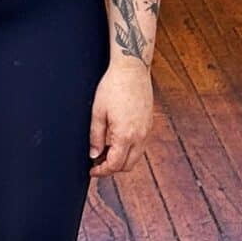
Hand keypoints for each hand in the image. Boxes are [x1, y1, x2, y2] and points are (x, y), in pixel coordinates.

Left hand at [89, 55, 154, 178]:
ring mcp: (146, 130)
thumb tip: (94, 155)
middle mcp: (139, 136)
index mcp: (125, 135)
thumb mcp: (98, 112)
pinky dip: (129, 149)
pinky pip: (141, 145)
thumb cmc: (112, 87)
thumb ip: (95, 136)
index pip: (114, 165)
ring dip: (122, 159)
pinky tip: (117, 140)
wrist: (132, 69)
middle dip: (112, 168)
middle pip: (127, 165)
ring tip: (106, 152)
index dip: (101, 171)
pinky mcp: (149, 124)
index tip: (92, 170)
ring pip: (136, 157)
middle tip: (97, 163)